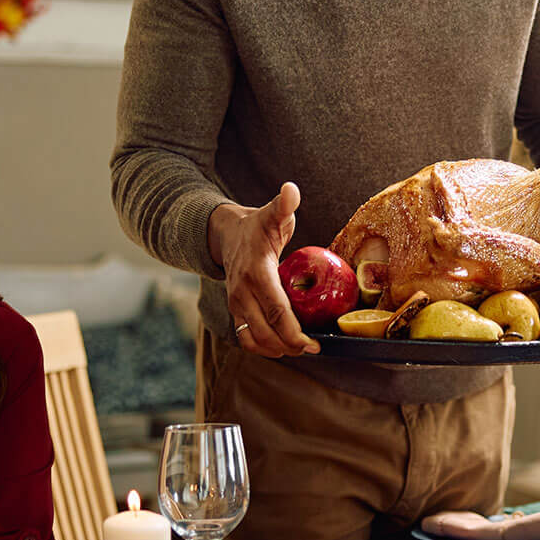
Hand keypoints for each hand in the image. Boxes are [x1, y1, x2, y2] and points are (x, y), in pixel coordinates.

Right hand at [209, 184, 317, 357]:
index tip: (312, 343)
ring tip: (299, 349)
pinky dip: (264, 347)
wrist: (226, 235)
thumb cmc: (256, 226)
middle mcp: (242, 292)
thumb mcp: (272, 214)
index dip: (294, 332)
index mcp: (256, 272)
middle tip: (313, 349)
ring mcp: (236, 304)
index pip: (276, 310)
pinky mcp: (236, 311)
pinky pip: (247, 338)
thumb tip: (291, 190)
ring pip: (254, 340)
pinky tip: (282, 346)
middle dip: (290, 346)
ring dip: (276, 350)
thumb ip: (284, 205)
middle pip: (266, 331)